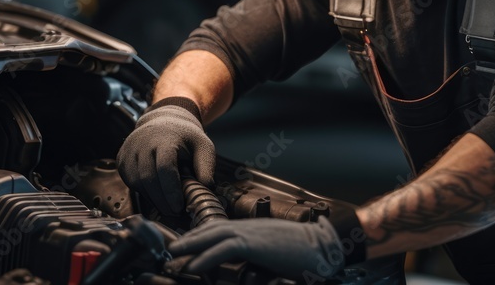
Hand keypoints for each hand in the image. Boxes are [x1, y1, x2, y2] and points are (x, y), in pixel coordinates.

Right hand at [116, 102, 215, 214]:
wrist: (163, 120)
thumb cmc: (186, 137)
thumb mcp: (203, 147)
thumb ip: (206, 168)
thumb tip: (206, 190)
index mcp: (164, 138)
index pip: (164, 168)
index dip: (171, 191)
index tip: (179, 207)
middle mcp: (142, 143)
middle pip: (148, 178)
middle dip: (162, 200)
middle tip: (175, 213)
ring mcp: (129, 151)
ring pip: (137, 183)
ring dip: (153, 198)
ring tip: (168, 206)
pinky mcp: (121, 160)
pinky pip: (130, 182)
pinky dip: (144, 192)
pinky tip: (156, 194)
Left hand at [169, 217, 347, 279]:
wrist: (325, 248)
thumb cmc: (306, 254)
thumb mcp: (277, 254)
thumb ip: (261, 257)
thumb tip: (254, 266)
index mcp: (253, 230)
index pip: (219, 230)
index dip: (200, 238)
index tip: (184, 247)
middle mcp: (248, 227)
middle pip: (210, 230)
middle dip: (188, 241)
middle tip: (169, 252)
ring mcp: (251, 233)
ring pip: (211, 236)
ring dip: (189, 247)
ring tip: (172, 258)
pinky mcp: (254, 243)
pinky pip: (223, 249)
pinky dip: (205, 257)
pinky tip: (192, 266)